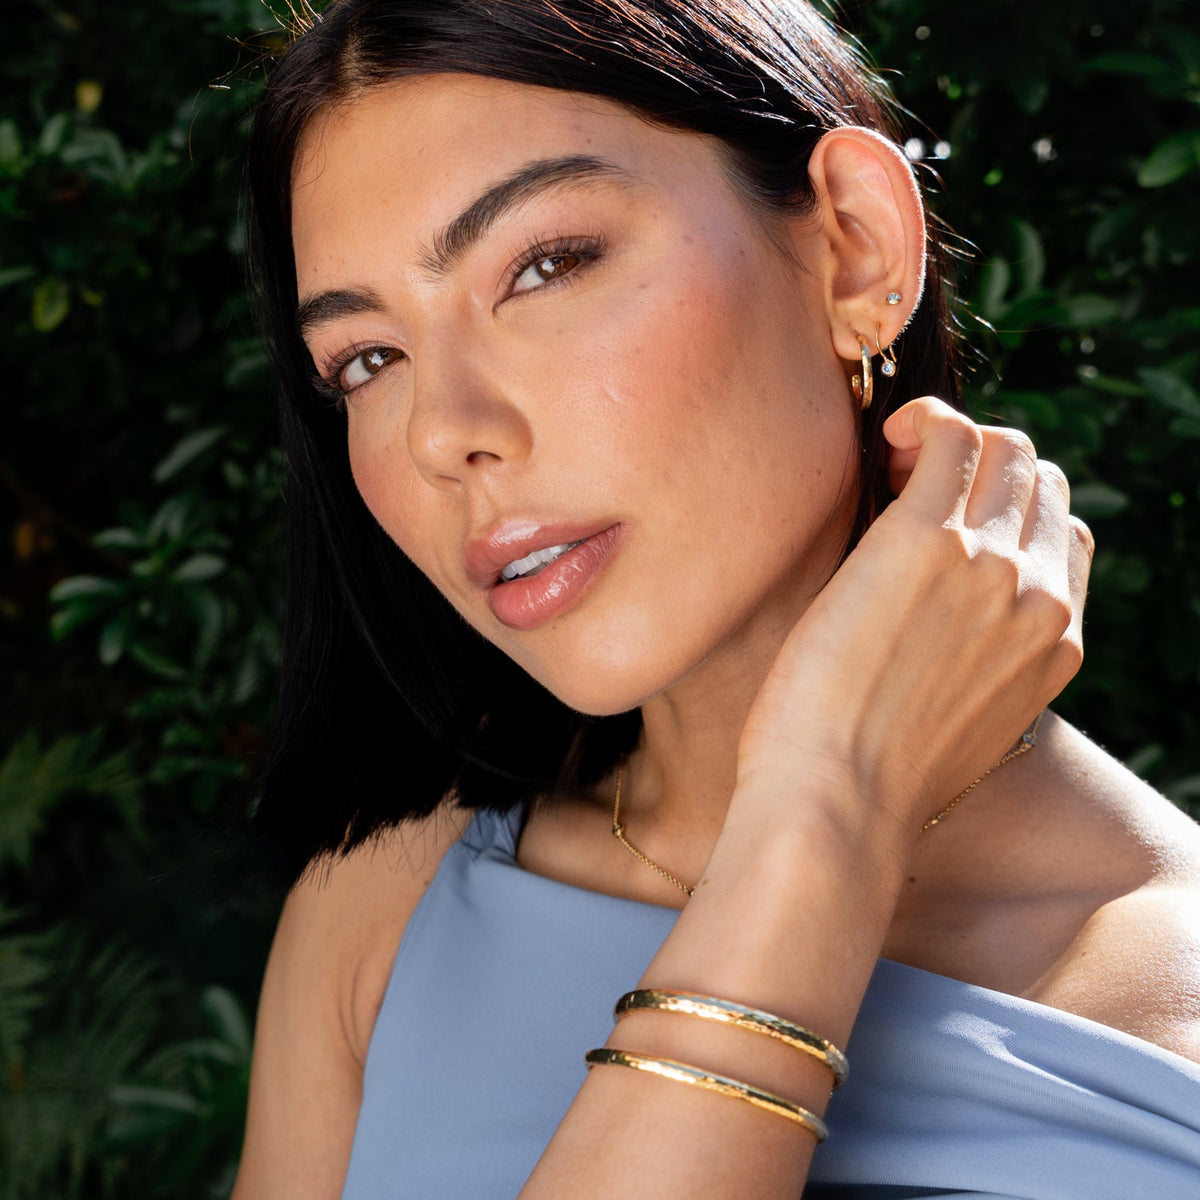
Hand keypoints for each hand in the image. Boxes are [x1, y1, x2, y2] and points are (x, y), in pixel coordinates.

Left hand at [735, 397, 1091, 837]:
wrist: (838, 807)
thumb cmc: (868, 777)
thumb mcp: (960, 723)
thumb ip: (979, 663)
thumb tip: (939, 623)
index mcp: (1056, 642)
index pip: (1063, 532)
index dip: (1008, 510)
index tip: (947, 523)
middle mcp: (1040, 597)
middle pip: (1040, 481)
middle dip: (981, 469)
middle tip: (907, 491)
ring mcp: (992, 565)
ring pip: (1005, 450)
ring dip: (951, 442)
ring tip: (891, 471)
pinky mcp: (928, 542)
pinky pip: (950, 435)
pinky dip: (923, 421)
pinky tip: (885, 442)